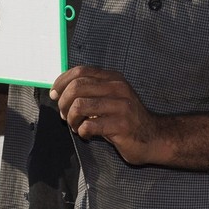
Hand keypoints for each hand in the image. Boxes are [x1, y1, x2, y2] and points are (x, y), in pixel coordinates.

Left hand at [50, 66, 166, 165]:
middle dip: (63, 102)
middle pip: (77, 87)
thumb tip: (59, 92)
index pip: (80, 71)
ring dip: (71, 118)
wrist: (154, 137)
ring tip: (75, 126)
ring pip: (80, 106)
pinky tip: (86, 134)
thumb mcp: (110, 98)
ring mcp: (121, 106)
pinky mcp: (122, 125)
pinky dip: (82, 131)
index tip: (54, 94)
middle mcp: (117, 88)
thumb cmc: (126, 118)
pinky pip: (90, 125)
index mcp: (112, 78)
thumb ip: (91, 91)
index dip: (62, 82)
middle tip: (63, 115)